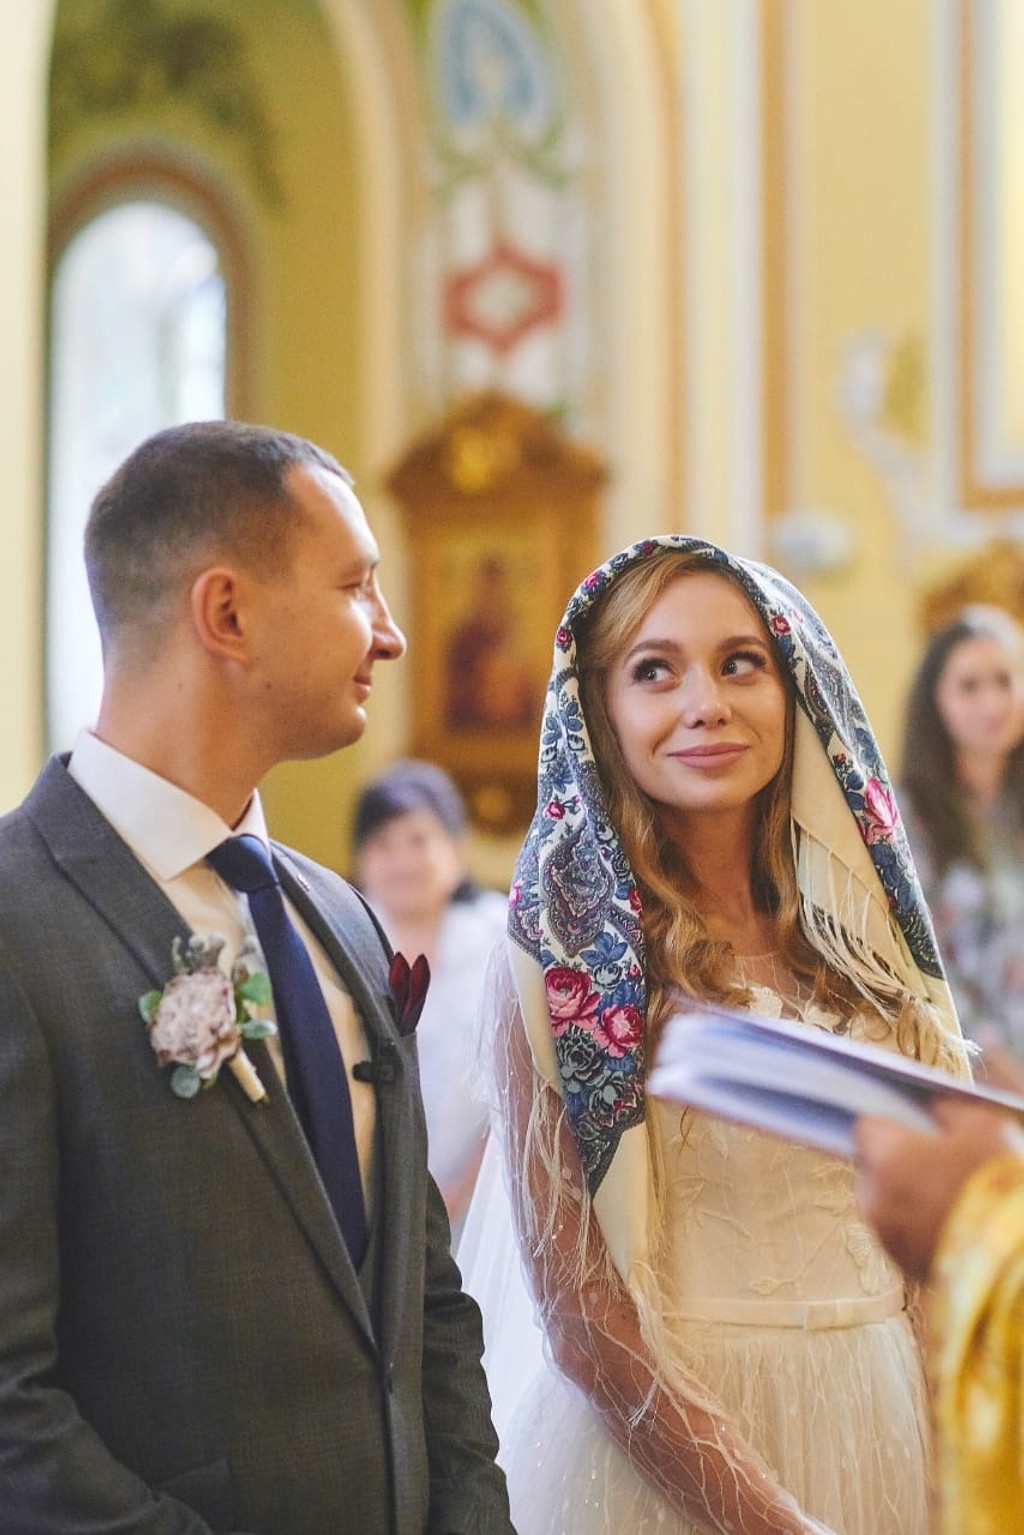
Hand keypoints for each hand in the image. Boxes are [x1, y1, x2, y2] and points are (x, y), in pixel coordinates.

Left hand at [854, 1098, 1023, 1280]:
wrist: (1014, 1259)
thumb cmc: (997, 1183)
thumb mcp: (984, 1126)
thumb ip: (949, 1112)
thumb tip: (936, 1110)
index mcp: (886, 1156)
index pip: (865, 1127)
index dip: (890, 1125)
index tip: (910, 1128)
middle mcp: (875, 1199)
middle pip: (874, 1169)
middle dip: (899, 1165)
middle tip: (938, 1165)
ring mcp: (887, 1238)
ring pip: (887, 1206)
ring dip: (908, 1200)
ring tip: (951, 1200)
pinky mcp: (905, 1268)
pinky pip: (903, 1237)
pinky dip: (919, 1230)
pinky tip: (953, 1227)